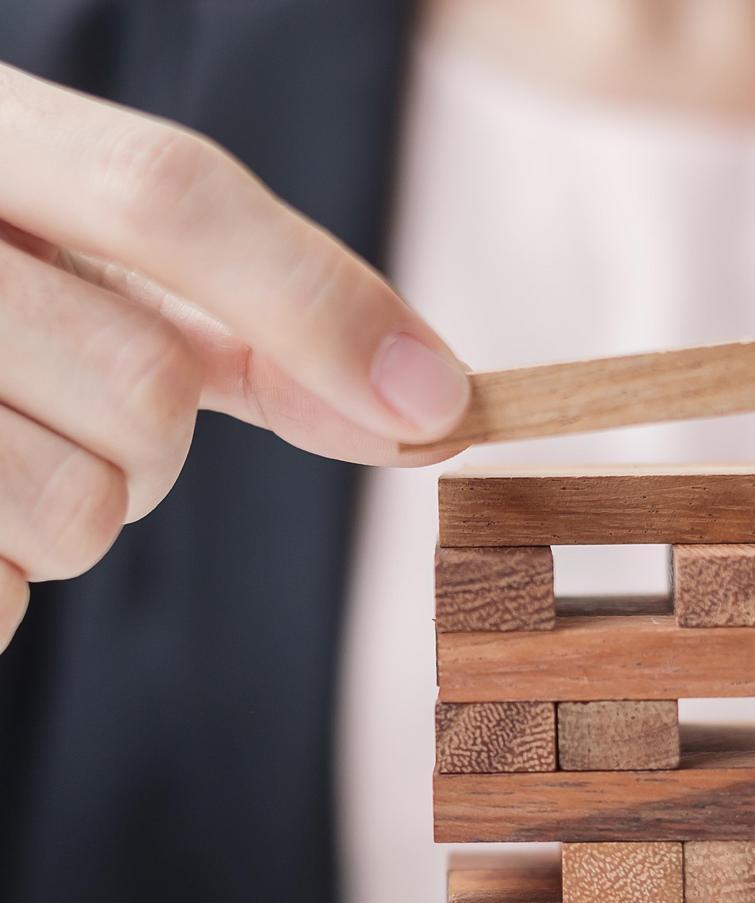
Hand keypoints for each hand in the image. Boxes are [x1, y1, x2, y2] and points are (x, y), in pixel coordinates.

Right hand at [0, 61, 470, 651]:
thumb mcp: (88, 255)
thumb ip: (253, 315)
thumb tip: (426, 401)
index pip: (169, 194)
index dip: (320, 309)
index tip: (439, 408)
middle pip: (146, 390)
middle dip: (156, 443)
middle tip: (78, 411)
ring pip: (82, 510)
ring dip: (82, 515)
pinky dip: (4, 584)